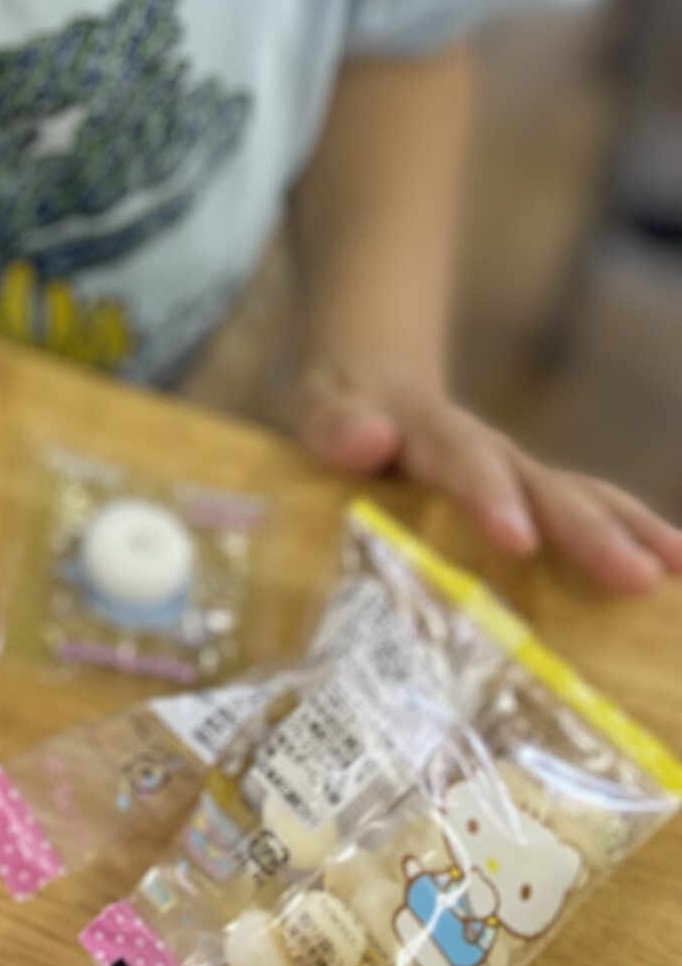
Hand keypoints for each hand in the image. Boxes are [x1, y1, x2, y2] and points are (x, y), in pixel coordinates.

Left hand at [294, 363, 681, 593]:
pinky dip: (634, 532)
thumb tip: (368, 437)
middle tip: (635, 578)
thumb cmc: (342, 413)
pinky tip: (676, 569)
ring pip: (581, 495)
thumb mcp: (319, 406)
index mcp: (430, 432)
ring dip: (627, 532)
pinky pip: (590, 508)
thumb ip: (334, 425)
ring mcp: (518, 473)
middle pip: (543, 485)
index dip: (491, 497)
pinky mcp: (535, 495)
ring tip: (674, 569)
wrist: (371, 388)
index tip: (518, 538)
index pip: (463, 459)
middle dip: (588, 532)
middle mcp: (487, 450)